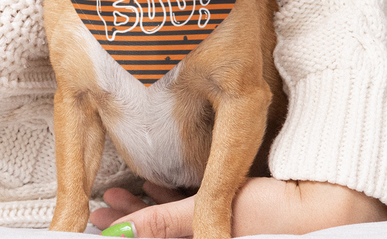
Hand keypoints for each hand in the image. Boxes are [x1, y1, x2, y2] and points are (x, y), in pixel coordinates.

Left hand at [90, 178, 386, 237]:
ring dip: (143, 208)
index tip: (99, 223)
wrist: (322, 203)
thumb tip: (121, 233)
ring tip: (117, 194)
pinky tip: (150, 187)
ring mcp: (215, 230)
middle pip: (158, 234)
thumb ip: (166, 225)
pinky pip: (189, 211)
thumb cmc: (276, 216)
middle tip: (102, 208)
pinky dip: (168, 200)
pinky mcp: (223, 215)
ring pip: (169, 221)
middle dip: (127, 220)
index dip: (124, 233)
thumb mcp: (213, 217)